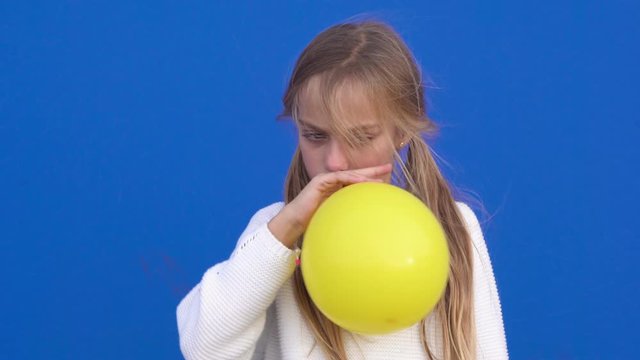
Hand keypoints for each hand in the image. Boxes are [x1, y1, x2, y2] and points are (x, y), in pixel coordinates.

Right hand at [268, 163, 391, 247]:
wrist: (294, 223)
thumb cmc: (314, 223)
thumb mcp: (337, 219)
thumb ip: (349, 216)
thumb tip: (367, 226)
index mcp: (337, 190)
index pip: (357, 182)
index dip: (372, 179)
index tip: (387, 180)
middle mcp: (332, 183)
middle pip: (356, 174)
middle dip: (373, 170)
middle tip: (389, 166)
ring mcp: (326, 180)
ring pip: (349, 173)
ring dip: (365, 173)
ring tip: (379, 174)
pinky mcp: (319, 181)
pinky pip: (338, 177)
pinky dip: (351, 178)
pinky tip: (362, 180)